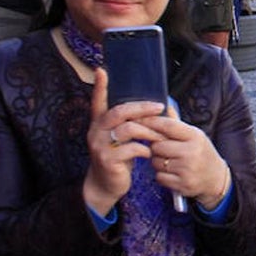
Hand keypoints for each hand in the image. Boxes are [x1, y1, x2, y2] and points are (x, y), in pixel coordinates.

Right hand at [84, 69, 166, 214]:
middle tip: (159, 107)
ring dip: (148, 131)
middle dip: (142, 108)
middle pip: (119, 112)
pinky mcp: (108, 160)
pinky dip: (145, 149)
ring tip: (159, 136)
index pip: (98, 102)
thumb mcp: (120, 139)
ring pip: (128, 129)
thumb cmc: (118, 158)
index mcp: (99, 124)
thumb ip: (129, 123)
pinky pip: (131, 149)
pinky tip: (149, 153)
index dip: (100, 87)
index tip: (102, 70)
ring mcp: (100, 146)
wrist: (106, 185)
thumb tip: (151, 106)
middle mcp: (96, 132)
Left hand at [139, 106, 231, 209]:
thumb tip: (165, 105)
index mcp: (195, 136)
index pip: (168, 125)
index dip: (151, 122)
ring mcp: (188, 169)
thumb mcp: (194, 135)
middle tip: (162, 148)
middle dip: (156, 147)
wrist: (215, 178)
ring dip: (157, 161)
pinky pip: (159, 177)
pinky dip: (161, 175)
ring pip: (156, 162)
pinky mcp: (182, 184)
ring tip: (169, 160)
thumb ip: (176, 123)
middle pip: (158, 146)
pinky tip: (172, 172)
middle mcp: (192, 152)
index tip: (137, 119)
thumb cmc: (201, 153)